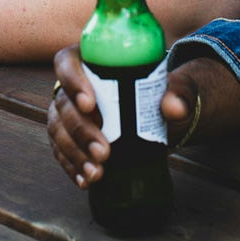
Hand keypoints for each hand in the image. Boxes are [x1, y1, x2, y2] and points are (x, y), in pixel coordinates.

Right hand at [47, 48, 221, 187]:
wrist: (161, 114)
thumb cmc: (164, 91)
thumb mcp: (177, 86)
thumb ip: (181, 91)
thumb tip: (173, 108)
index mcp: (90, 59)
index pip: (67, 62)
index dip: (72, 81)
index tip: (90, 104)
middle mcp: (73, 84)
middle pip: (63, 103)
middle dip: (80, 130)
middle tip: (104, 152)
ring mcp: (68, 111)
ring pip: (58, 130)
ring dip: (75, 154)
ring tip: (97, 173)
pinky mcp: (69, 135)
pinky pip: (61, 151)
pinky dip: (72, 167)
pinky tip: (86, 180)